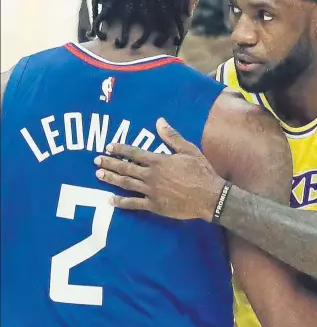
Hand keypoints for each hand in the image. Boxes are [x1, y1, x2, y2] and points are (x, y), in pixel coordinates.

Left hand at [94, 118, 224, 220]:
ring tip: (99, 175)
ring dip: (111, 179)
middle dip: (109, 163)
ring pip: (126, 184)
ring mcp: (151, 192)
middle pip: (126, 168)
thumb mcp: (188, 150)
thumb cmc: (201, 171)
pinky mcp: (154, 206)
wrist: (209, 196)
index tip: (108, 146)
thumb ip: (172, 136)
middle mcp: (151, 176)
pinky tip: (110, 200)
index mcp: (158, 161)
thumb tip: (159, 121)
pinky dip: (121, 202)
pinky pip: (134, 204)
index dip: (120, 149)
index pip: (134, 153)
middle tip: (96, 160)